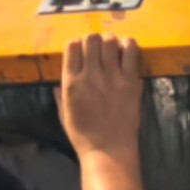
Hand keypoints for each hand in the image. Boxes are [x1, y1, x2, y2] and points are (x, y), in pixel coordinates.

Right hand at [56, 31, 144, 161]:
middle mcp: (90, 76)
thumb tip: (58, 82)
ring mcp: (112, 78)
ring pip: (110, 41)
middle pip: (91, 38)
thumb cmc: (84, 136)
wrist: (108, 151)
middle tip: (100, 50)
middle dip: (95, 40)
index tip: (84, 51)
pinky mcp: (131, 82)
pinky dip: (129, 45)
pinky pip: (131, 52)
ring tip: (114, 50)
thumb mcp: (64, 115)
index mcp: (71, 82)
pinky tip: (127, 51)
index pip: (72, 46)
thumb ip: (60, 95)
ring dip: (111, 41)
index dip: (78, 44)